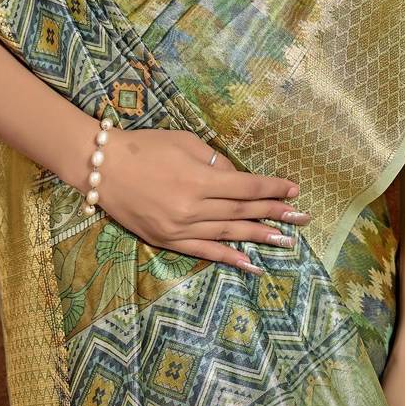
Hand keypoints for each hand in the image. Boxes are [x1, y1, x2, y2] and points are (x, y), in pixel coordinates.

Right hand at [98, 127, 310, 274]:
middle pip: (242, 212)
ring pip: (228, 234)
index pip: (246, 187)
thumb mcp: (184, 142)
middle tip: (302, 219)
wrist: (102, 168)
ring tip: (286, 242)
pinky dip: (228, 258)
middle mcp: (193, 207)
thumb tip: (237, 179)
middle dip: (275, 214)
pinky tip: (250, 263)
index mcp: (198, 179)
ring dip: (259, 237)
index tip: (295, 190)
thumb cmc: (145, 147)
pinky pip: (204, 252)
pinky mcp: (167, 240)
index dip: (272, 189)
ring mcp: (180, 228)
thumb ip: (215, 162)